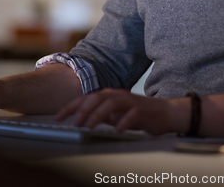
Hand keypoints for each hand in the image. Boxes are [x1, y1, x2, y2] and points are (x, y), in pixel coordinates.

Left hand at [56, 88, 190, 134]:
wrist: (165, 113)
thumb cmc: (139, 115)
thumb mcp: (116, 115)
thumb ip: (101, 116)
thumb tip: (83, 120)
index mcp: (109, 95)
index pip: (86, 99)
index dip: (71, 107)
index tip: (58, 117)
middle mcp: (118, 95)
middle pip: (96, 97)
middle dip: (83, 110)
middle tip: (74, 124)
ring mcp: (130, 101)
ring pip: (111, 103)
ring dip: (98, 114)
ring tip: (89, 126)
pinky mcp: (142, 109)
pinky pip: (131, 114)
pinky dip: (123, 121)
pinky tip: (117, 128)